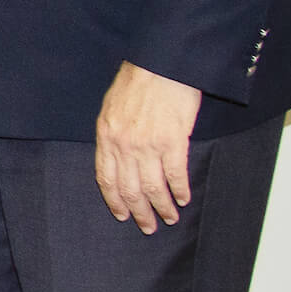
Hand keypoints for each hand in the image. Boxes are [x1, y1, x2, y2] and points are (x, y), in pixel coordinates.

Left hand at [94, 61, 202, 232]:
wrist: (160, 65)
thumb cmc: (137, 82)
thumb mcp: (111, 108)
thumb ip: (113, 134)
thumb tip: (118, 157)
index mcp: (106, 136)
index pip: (106, 178)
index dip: (114, 201)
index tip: (122, 215)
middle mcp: (124, 145)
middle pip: (130, 189)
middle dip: (139, 212)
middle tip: (148, 226)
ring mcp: (148, 145)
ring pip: (153, 187)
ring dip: (162, 207)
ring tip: (169, 218)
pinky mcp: (173, 141)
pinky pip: (175, 175)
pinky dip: (180, 190)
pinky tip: (184, 198)